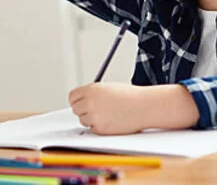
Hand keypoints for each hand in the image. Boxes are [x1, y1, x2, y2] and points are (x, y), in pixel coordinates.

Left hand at [69, 83, 198, 134]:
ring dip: (92, 119)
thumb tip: (80, 101)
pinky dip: (99, 127)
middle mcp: (90, 102)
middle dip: (83, 110)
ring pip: (83, 120)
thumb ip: (92, 93)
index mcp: (91, 89)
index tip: (80, 103)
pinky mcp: (100, 128)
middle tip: (95, 110)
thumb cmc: (130, 96)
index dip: (76, 100)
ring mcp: (94, 116)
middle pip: (76, 109)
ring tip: (107, 114)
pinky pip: (93, 129)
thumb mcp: (107, 88)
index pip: (72, 96)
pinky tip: (111, 121)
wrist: (144, 106)